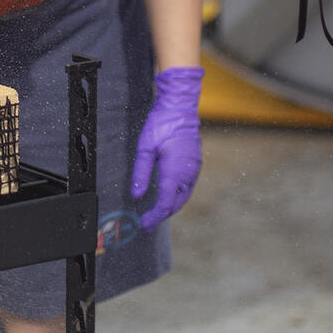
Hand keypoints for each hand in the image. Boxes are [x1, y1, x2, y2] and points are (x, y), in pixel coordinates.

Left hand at [130, 66, 203, 229]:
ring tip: (155, 214)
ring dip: (170, 207)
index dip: (155, 216)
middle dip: (162, 215)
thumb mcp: (145, 148)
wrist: (180, 107)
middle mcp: (188, 173)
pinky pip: (187, 186)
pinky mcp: (195, 163)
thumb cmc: (161, 124)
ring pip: (183, 196)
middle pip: (176, 203)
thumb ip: (141, 173)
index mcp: (176, 171)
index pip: (166, 202)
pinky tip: (167, 197)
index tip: (144, 224)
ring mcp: (194, 168)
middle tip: (147, 224)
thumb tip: (136, 195)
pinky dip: (177, 196)